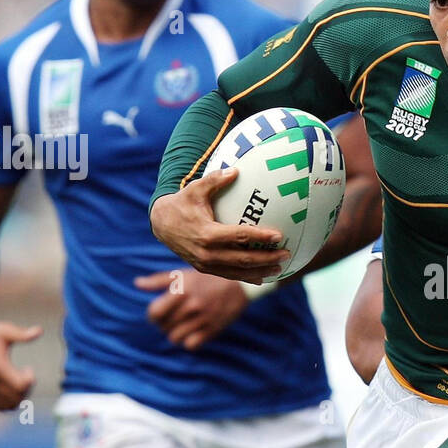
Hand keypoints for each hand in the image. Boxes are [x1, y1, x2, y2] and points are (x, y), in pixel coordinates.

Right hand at [0, 315, 40, 410]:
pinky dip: (10, 401)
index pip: (20, 386)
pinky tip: (11, 387)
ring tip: (19, 382)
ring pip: (9, 405)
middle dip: (27, 389)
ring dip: (20, 397)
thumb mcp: (5, 330)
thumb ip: (22, 334)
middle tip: (25, 375)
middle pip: (17, 397)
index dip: (30, 380)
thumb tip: (40, 330)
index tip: (28, 368)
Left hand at [135, 268, 248, 350]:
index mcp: (181, 290)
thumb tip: (137, 283)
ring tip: (182, 325)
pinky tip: (193, 332)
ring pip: (175, 338)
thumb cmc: (206, 278)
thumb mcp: (183, 274)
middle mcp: (191, 305)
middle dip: (164, 324)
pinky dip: (189, 341)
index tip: (158, 313)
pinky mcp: (213, 329)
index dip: (153, 315)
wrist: (239, 284)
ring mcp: (203, 319)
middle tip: (173, 318)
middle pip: (163, 327)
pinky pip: (191, 345)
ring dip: (175, 333)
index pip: (154, 313)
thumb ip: (158, 280)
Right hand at [149, 167, 291, 281]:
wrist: (161, 225)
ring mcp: (206, 264)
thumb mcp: (195, 189)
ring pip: (238, 271)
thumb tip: (236, 170)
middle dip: (267, 258)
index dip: (260, 237)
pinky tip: (262, 277)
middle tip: (286, 253)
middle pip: (243, 259)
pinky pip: (229, 275)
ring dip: (261, 271)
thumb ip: (215, 179)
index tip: (279, 235)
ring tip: (279, 268)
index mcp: (207, 234)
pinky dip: (246, 277)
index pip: (239, 236)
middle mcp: (207, 253)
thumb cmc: (182, 204)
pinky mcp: (205, 269)